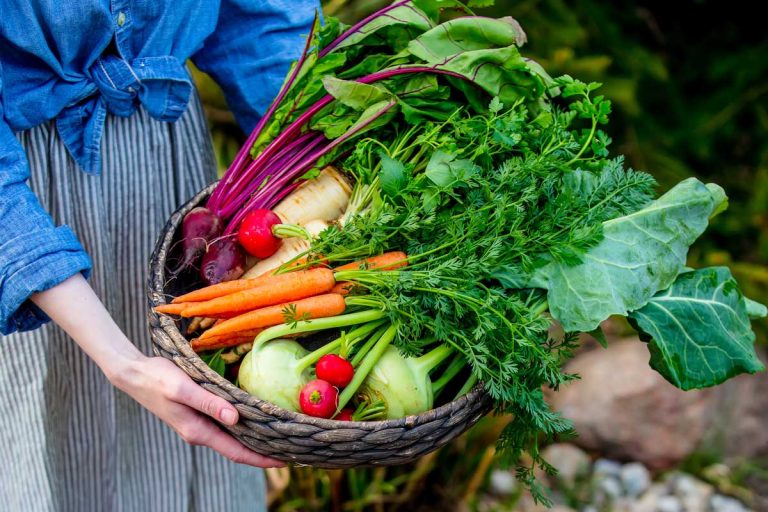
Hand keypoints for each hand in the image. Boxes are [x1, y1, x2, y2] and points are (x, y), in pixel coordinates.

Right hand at [111, 355, 283, 467]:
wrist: (135, 374)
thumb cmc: (158, 378)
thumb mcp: (184, 388)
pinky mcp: (199, 413)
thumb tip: (235, 418)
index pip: (237, 452)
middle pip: (239, 448)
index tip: (286, 460)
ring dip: (256, 439)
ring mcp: (199, 424)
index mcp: (199, 431)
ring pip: (234, 437)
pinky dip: (244, 426)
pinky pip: (227, 425)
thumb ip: (209, 402)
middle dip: (264, 452)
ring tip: (281, 436)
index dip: (262, 459)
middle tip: (293, 449)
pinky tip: (257, 418)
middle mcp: (201, 432)